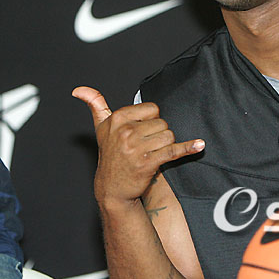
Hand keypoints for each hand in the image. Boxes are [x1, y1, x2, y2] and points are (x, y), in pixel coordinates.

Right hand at [72, 86, 204, 208]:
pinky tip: (199, 145)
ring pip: (169, 136)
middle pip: (163, 123)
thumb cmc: (110, 155)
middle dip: (159, 134)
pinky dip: (188, 148)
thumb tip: (78, 90)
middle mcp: (126, 131)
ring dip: (165, 145)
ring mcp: (136, 148)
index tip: (141, 131)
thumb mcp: (101, 128)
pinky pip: (173, 150)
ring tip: (152, 154)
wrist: (112, 189)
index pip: (153, 109)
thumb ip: (95, 104)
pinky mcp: (148, 162)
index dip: (151, 120)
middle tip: (146, 146)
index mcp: (118, 118)